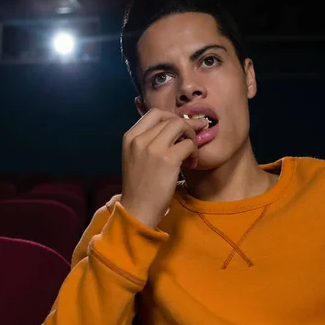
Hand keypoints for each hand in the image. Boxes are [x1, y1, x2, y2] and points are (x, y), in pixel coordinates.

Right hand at [120, 108, 206, 228]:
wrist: (137, 210)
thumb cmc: (139, 187)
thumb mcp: (135, 158)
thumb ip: (147, 142)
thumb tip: (173, 127)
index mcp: (130, 137)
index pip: (155, 114)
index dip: (171, 118)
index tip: (180, 130)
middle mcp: (139, 139)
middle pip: (170, 118)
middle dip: (185, 127)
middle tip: (193, 139)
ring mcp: (153, 148)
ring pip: (180, 126)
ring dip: (191, 138)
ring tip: (190, 154)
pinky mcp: (168, 159)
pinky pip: (188, 144)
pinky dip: (194, 152)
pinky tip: (191, 164)